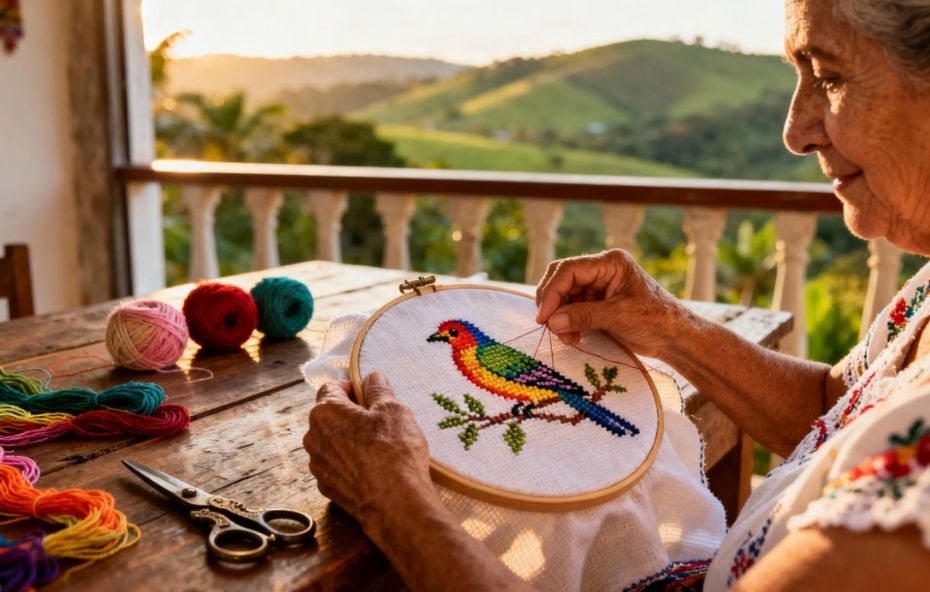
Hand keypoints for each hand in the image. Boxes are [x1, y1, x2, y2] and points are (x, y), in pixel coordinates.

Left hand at [303, 372, 432, 528]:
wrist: (395, 502)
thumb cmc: (393, 451)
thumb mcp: (393, 410)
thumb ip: (379, 390)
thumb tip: (373, 378)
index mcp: (325, 412)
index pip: (331, 387)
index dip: (351, 387)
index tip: (368, 394)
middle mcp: (313, 438)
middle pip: (329, 416)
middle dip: (350, 414)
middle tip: (378, 420)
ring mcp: (318, 465)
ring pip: (332, 442)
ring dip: (349, 440)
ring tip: (378, 447)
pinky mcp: (327, 488)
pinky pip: (337, 466)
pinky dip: (350, 463)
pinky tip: (372, 468)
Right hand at [535, 249, 687, 357]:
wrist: (676, 338)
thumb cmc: (656, 320)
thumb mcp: (619, 316)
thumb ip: (584, 316)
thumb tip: (552, 321)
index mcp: (610, 263)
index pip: (569, 270)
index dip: (552, 292)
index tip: (544, 317)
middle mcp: (601, 270)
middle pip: (562, 280)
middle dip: (554, 305)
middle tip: (550, 328)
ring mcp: (598, 287)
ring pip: (564, 297)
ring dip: (560, 318)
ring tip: (568, 338)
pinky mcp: (597, 304)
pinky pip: (572, 309)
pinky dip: (568, 323)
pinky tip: (574, 337)